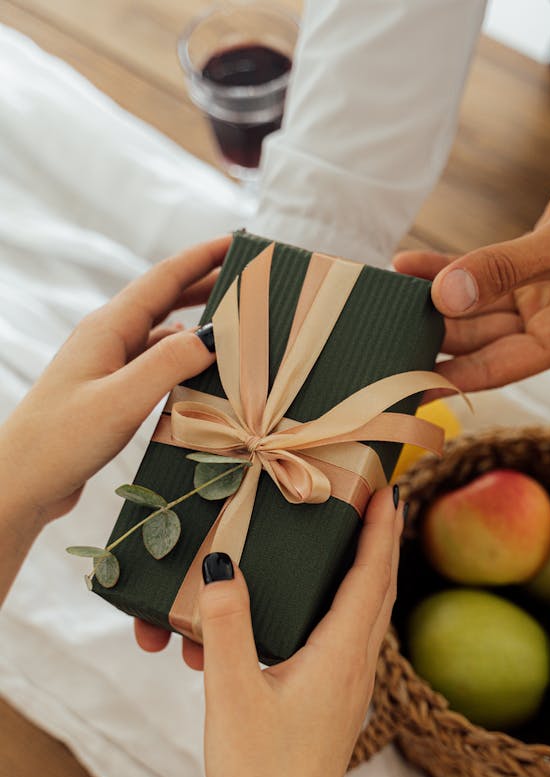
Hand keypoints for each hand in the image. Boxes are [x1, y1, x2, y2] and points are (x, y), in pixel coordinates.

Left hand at [0, 236, 230, 527]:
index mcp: (108, 328)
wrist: (21, 483)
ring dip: (197, 326)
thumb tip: (214, 334)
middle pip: (164, 300)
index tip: (239, 242)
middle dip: (205, 286)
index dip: (202, 257)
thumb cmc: (61, 441)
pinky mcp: (108, 394)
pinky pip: (154, 365)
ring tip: (235, 327)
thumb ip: (169, 364)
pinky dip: (182, 362)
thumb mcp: (122, 399)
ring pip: (161, 335)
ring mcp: (106, 366)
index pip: (163, 279)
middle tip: (248, 282)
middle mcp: (107, 339)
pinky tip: (199, 372)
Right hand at [199, 486, 402, 776]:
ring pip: (366, 618)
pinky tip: (313, 614)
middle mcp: (356, 669)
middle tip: (374, 500)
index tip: (386, 486)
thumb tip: (222, 566)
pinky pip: (348, 642)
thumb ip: (227, 628)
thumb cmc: (259, 776)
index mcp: (341, 657)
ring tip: (350, 544)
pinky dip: (343, 610)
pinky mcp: (334, 707)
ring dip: (364, 575)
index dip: (381, 529)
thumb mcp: (233, 694)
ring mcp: (350, 690)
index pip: (372, 577)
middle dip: (380, 543)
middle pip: (378, 591)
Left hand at [394, 108, 549, 391]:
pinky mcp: (526, 272)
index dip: (448, 376)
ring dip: (430, 300)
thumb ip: (504, 270)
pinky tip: (408, 265)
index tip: (400, 383)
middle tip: (379, 331)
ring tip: (384, 295)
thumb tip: (445, 297)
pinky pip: (476, 277)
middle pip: (478, 341)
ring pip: (472, 310)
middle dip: (431, 334)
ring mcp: (537, 300)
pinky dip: (445, 270)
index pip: (497, 368)